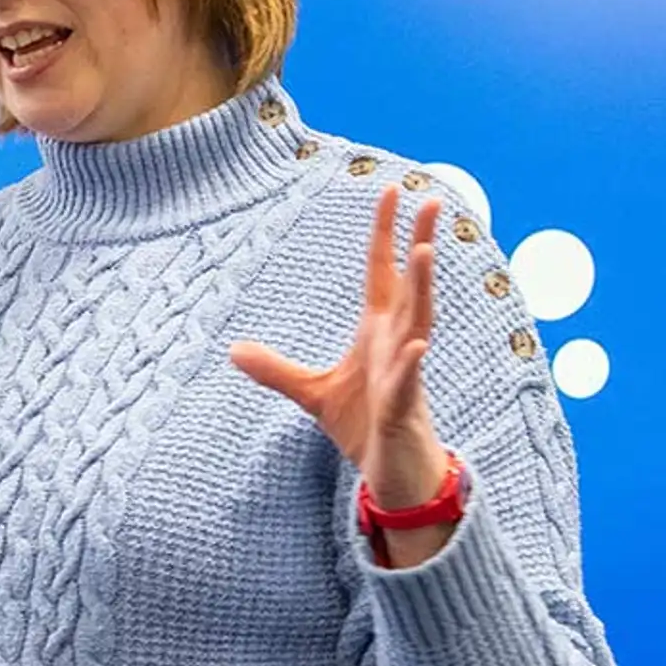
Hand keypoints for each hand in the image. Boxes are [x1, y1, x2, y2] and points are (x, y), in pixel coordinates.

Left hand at [233, 187, 459, 565]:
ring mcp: (405, 373)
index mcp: (379, 331)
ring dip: (422, 289)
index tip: (393, 192)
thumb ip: (276, 370)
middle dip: (420, 242)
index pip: (384, 272)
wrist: (392, 473)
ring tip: (424, 253)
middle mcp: (397, 343)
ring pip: (417, 323)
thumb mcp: (313, 393)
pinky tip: (418, 343)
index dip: (386, 233)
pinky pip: (409, 382)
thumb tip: (233, 350)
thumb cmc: (365, 426)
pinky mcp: (403, 409)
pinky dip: (412, 363)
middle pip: (411, 285)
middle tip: (432, 200)